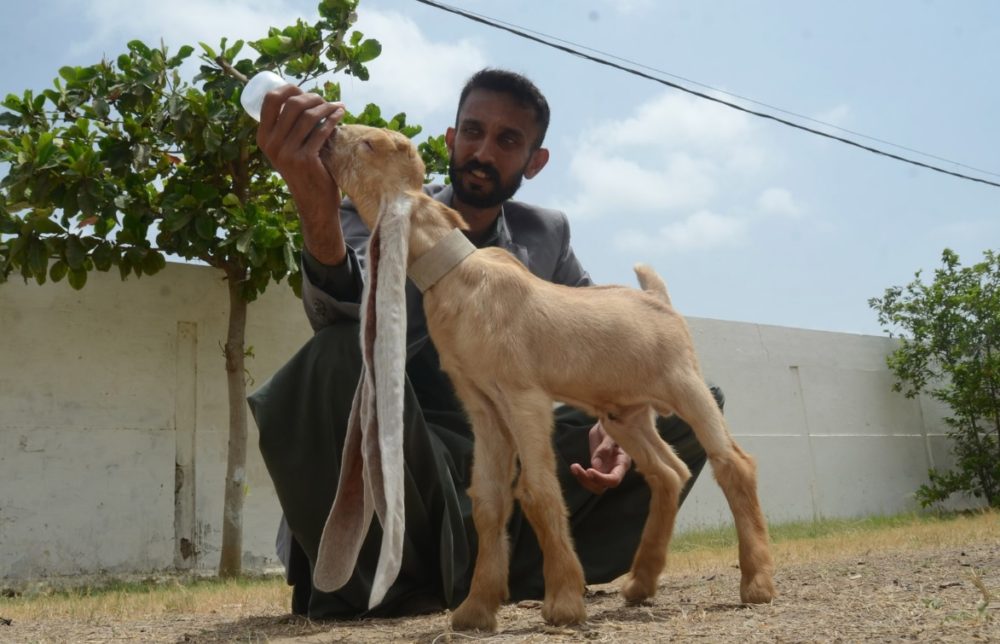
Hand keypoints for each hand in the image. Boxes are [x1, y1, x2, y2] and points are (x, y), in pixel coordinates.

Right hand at [256, 84, 347, 264]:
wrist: (313, 201)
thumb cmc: (303, 171)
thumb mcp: (286, 150)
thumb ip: (287, 130)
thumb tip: (302, 97)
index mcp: (263, 137)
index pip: (270, 100)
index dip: (287, 88)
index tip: (302, 89)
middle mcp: (271, 144)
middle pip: (292, 104)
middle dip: (312, 96)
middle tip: (324, 100)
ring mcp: (288, 152)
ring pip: (309, 115)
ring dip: (326, 106)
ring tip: (336, 106)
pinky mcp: (305, 158)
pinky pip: (322, 130)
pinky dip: (334, 118)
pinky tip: (341, 113)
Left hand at [570, 421, 631, 494]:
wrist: (608, 424)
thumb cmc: (612, 426)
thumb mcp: (609, 434)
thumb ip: (604, 449)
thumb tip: (596, 466)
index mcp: (622, 462)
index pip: (614, 479)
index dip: (602, 479)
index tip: (589, 470)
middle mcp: (615, 470)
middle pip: (603, 486)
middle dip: (589, 481)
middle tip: (577, 468)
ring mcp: (606, 471)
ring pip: (595, 485)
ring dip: (583, 479)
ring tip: (574, 467)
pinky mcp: (597, 469)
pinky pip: (589, 478)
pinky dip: (580, 475)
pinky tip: (574, 467)